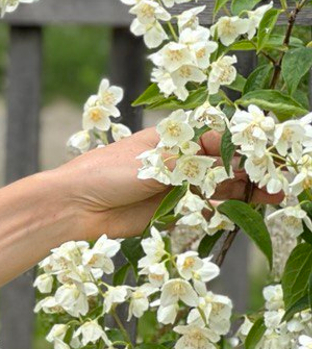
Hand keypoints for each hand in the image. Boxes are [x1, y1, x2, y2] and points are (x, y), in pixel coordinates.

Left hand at [58, 124, 285, 240]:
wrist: (73, 208)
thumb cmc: (104, 174)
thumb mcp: (151, 163)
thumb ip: (190, 160)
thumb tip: (226, 152)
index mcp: (169, 138)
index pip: (214, 137)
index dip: (239, 146)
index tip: (261, 154)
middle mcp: (175, 160)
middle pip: (221, 163)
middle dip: (249, 170)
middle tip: (275, 182)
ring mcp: (173, 185)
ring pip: (217, 186)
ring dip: (243, 191)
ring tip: (270, 198)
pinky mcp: (168, 210)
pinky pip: (202, 208)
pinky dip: (223, 209)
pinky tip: (243, 211)